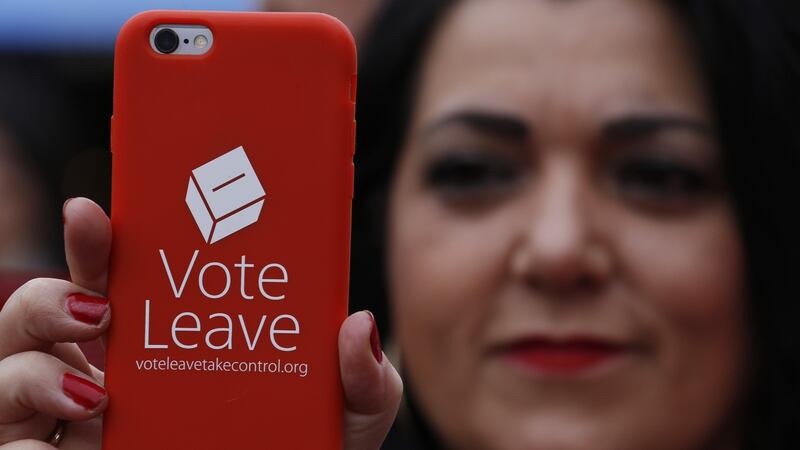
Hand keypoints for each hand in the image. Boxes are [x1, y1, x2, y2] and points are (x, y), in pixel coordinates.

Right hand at [0, 197, 401, 449]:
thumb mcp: (348, 414)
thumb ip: (362, 376)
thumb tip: (357, 325)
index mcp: (170, 344)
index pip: (118, 278)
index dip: (99, 244)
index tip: (95, 214)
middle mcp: (114, 378)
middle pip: (44, 316)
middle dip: (50, 295)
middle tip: (98, 306)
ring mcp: (80, 428)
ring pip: (9, 374)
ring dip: (31, 373)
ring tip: (94, 394)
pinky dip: (22, 449)